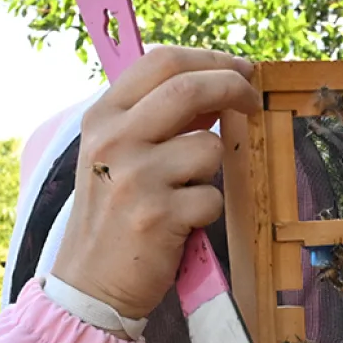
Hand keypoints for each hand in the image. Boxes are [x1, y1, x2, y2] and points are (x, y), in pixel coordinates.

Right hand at [50, 47, 260, 318]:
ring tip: (183, 193)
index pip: (161, 62)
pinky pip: (212, 197)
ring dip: (212, 171)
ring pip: (210, 148)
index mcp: (102, 117)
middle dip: (234, 88)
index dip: (210, 59)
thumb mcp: (117, 154)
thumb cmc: (111, 214)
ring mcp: (135, 177)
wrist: (88, 284)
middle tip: (253, 101)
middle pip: (190, 88)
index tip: (240, 69)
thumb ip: (156, 118)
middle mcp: (114, 140)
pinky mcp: (158, 215)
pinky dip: (207, 211)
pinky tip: (181, 224)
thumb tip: (216, 86)